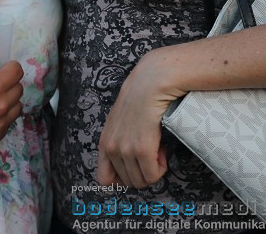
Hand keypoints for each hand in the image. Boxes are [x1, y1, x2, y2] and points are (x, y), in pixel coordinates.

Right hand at [0, 34, 23, 149]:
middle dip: (9, 83)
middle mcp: (1, 106)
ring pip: (17, 106)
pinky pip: (9, 122)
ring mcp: (0, 123)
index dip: (10, 67)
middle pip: (19, 88)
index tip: (2, 69)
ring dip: (9, 100)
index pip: (17, 71)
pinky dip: (3, 116)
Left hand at [97, 50, 182, 188]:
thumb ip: (120, 140)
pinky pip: (152, 175)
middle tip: (151, 151)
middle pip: (127, 182)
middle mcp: (110, 148)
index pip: (104, 179)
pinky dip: (161, 167)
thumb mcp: (121, 122)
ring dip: (153, 168)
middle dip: (143, 171)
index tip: (137, 166)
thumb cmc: (140, 99)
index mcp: (104, 142)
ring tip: (157, 148)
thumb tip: (131, 163)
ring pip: (141, 181)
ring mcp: (124, 150)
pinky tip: (162, 148)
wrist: (150, 82)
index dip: (122, 179)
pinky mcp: (140, 149)